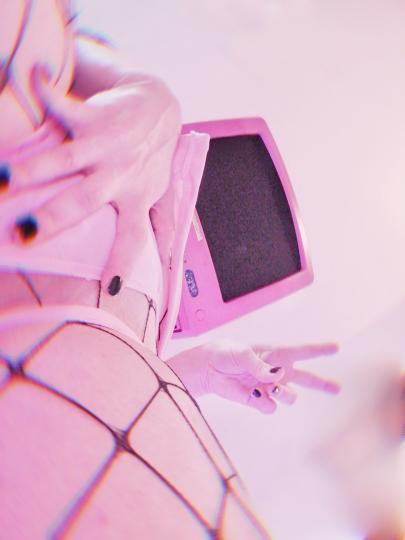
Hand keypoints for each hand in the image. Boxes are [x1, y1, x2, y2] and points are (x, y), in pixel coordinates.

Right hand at [7, 64, 180, 293]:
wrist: (159, 107)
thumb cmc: (151, 157)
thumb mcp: (157, 191)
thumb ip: (157, 222)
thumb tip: (165, 261)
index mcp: (135, 198)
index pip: (132, 237)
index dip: (122, 262)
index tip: (110, 289)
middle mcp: (119, 175)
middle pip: (85, 200)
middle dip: (54, 217)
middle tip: (23, 233)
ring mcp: (105, 146)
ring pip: (66, 160)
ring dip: (33, 168)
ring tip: (3, 177)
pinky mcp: (93, 118)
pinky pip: (64, 108)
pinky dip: (45, 94)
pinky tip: (34, 77)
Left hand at [167, 339, 339, 413]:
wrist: (208, 369)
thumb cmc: (225, 353)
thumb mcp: (240, 353)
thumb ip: (259, 364)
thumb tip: (276, 375)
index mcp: (275, 354)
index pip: (301, 352)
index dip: (319, 349)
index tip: (336, 347)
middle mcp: (277, 371)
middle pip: (306, 378)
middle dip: (322, 384)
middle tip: (337, 388)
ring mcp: (269, 387)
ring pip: (289, 397)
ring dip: (285, 394)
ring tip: (274, 388)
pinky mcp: (258, 400)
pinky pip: (270, 407)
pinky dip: (262, 402)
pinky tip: (251, 394)